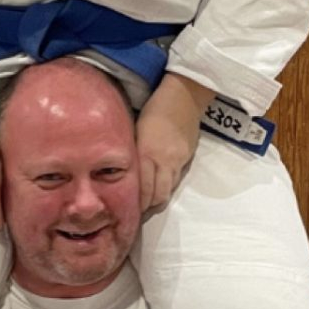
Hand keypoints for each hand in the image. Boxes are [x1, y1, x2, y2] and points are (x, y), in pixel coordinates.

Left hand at [136, 73, 213, 208]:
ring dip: (158, 198)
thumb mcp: (136, 129)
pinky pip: (176, 179)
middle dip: (148, 207)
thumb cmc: (154, 107)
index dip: (138, 204)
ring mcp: (178, 160)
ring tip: (147, 203)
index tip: (128, 212)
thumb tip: (122, 170)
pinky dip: (166, 185)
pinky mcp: (187, 157)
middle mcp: (164, 160)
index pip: (143, 188)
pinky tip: (159, 185)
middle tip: (137, 212)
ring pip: (168, 190)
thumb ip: (133, 152)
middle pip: (158, 195)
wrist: (185, 95)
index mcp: (147, 152)